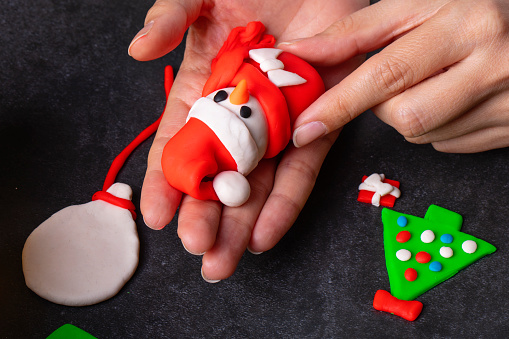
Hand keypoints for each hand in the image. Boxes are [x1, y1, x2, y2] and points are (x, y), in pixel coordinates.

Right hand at [129, 0, 367, 281]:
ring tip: (224, 260)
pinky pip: (303, 168)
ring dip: (241, 222)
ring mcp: (279, 122)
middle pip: (218, 174)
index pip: (179, 143)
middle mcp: (240, 114)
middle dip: (205, 214)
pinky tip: (266, 234)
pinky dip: (286, 202)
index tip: (156, 215)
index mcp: (205, 88)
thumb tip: (139, 50)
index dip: (166, 180)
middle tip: (197, 248)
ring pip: (258, 182)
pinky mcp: (320, 119)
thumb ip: (169, 16)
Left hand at [284, 0, 508, 152]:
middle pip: (403, 116)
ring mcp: (506, 106)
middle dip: (383, 104)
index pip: (387, 75)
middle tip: (403, 75)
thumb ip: (357, 32)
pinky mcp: (508, 130)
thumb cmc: (471, 10)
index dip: (340, 103)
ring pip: (422, 134)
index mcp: (468, 26)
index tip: (305, 127)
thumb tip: (300, 52)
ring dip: (409, 113)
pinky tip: (452, 96)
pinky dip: (433, 125)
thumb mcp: (418, 5)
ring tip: (434, 78)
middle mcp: (493, 68)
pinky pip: (445, 142)